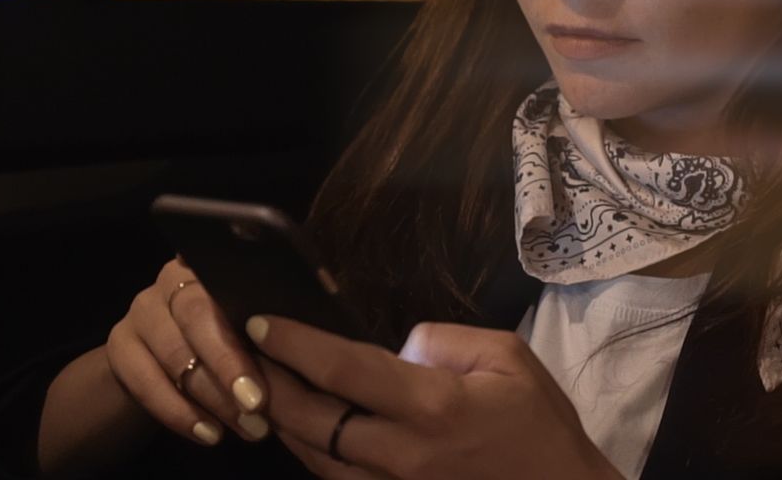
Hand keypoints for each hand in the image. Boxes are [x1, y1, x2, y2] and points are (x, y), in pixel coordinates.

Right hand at [101, 257, 273, 447]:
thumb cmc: (231, 340)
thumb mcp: (253, 325)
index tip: (276, 345)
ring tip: (248, 427)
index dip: (249, 313)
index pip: (227, 275)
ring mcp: (141, 311)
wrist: (164, 364)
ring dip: (212, 397)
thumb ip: (277, 318)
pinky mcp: (119, 346)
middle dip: (229, 362)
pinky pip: (144, 382)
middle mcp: (171, 279)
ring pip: (174, 352)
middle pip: (196, 313)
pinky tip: (209, 433)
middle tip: (258, 402)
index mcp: (212, 263)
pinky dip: (178, 412)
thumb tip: (321, 315)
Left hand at [244, 315, 623, 479]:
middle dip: (270, 385)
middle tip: (241, 354)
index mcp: (433, 407)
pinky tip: (301, 432)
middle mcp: (404, 454)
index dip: (295, 344)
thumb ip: (444, 341)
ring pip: (315, 460)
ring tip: (260, 389)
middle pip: (312, 421)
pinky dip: (312, 456)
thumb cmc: (541, 425)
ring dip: (282, 424)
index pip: (344, 369)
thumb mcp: (508, 358)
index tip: (260, 321)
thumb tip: (397, 346)